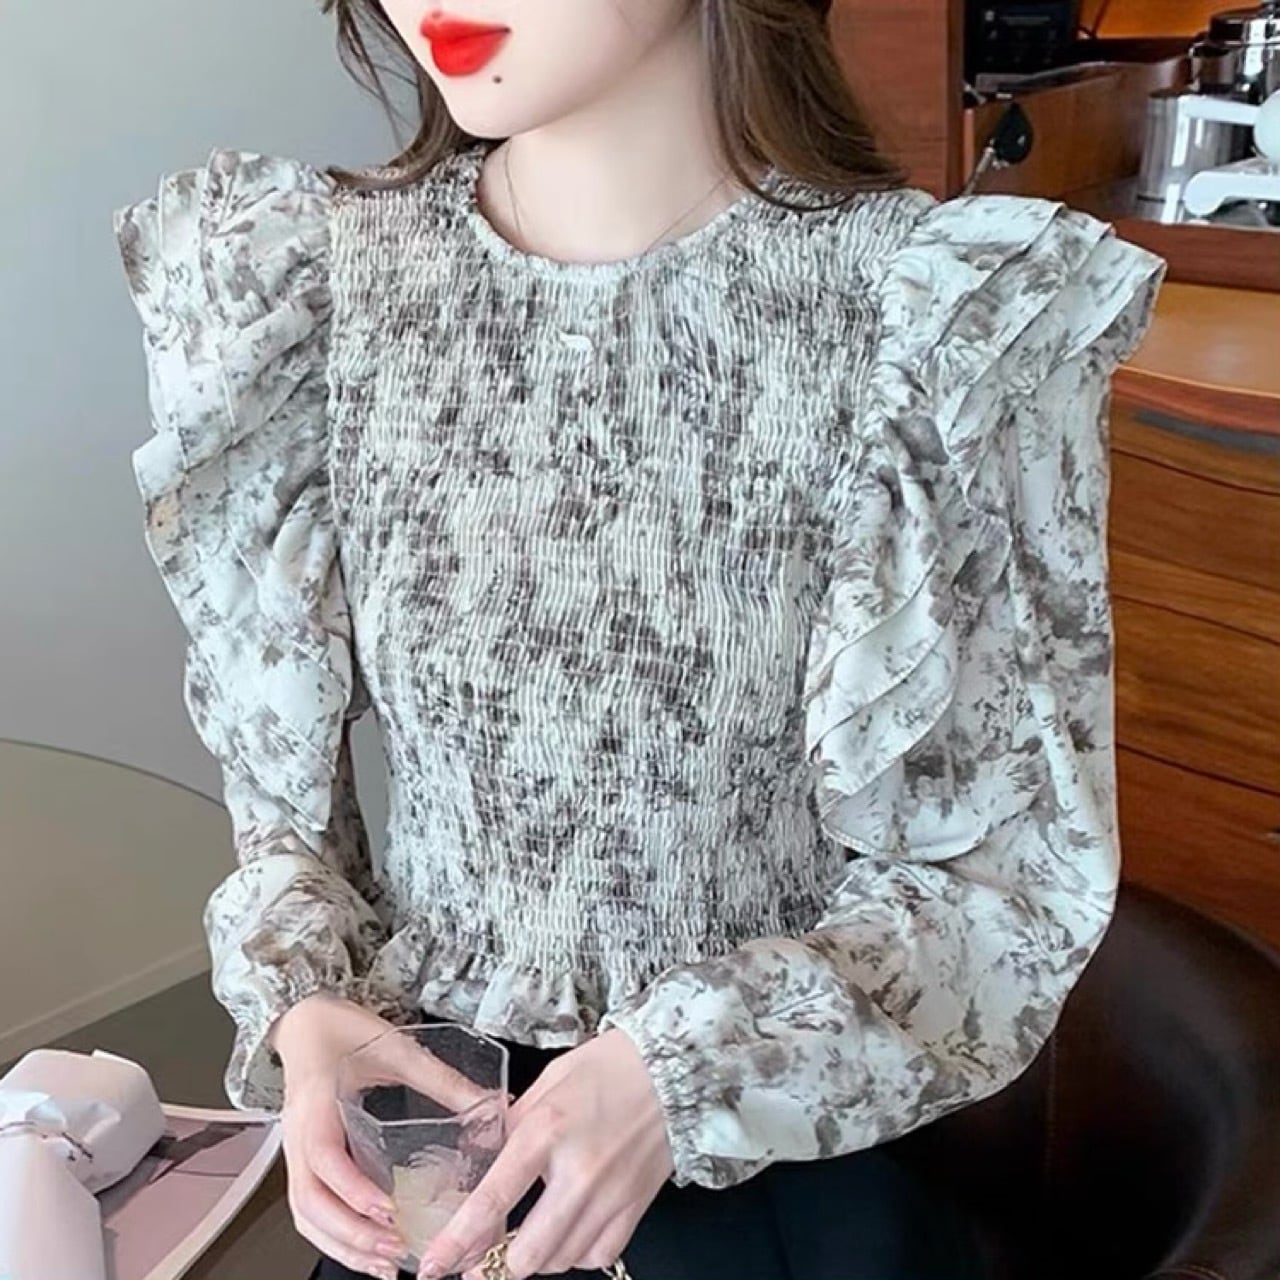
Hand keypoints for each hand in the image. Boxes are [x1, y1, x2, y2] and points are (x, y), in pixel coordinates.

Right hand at [274, 994, 494, 1279]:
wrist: (304, 1019)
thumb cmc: (342, 1028)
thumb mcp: (396, 1047)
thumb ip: (440, 1077)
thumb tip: (491, 1106)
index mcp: (317, 1102)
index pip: (324, 1158)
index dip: (355, 1190)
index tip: (389, 1210)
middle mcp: (298, 1133)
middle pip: (310, 1201)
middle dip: (352, 1233)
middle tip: (397, 1248)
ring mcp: (295, 1149)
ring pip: (305, 1214)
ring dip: (342, 1243)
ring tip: (386, 1263)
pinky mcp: (302, 1158)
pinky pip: (308, 1207)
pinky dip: (333, 1234)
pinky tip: (367, 1247)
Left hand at [417, 1029, 673, 1279]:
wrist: (672, 1066)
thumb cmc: (607, 1066)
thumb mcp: (547, 1082)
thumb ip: (513, 1124)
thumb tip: (481, 1161)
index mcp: (546, 1131)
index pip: (493, 1200)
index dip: (459, 1241)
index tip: (434, 1266)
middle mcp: (578, 1170)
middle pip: (528, 1253)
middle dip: (496, 1265)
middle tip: (481, 1262)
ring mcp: (611, 1194)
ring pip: (561, 1260)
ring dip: (536, 1258)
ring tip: (527, 1239)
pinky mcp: (636, 1205)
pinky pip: (598, 1255)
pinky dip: (576, 1255)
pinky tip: (569, 1234)